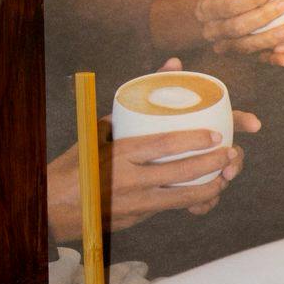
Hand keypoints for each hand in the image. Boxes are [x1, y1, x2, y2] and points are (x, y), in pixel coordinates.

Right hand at [45, 58, 262, 240]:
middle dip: (213, 163)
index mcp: (118, 153)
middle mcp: (129, 179)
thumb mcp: (97, 132)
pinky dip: (192, 202)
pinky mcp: (138, 218)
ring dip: (210, 188)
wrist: (52, 206)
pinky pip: (172, 208)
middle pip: (181, 172)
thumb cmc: (78, 162)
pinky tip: (206, 195)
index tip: (216, 135)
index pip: (163, 145)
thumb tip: (172, 65)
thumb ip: (133, 103)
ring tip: (225, 177)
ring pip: (183, 197)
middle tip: (230, 153)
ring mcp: (135, 203)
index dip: (195, 140)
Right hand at [198, 0, 283, 55]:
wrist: (220, 14)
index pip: (228, 5)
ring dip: (269, 39)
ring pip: (246, 46)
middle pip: (238, 27)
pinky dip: (271, 60)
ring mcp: (226, 48)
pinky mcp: (240, 58)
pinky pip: (256, 61)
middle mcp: (211, 32)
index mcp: (204, 10)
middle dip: (264, 16)